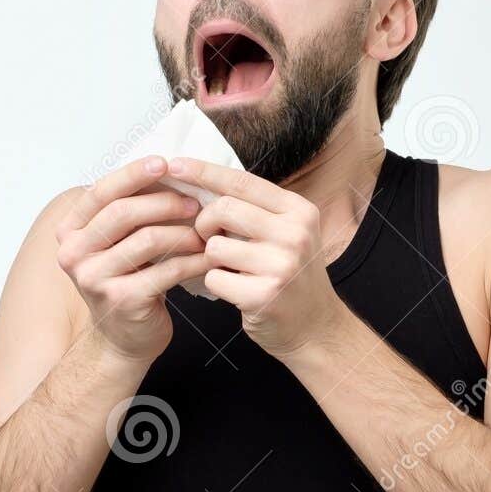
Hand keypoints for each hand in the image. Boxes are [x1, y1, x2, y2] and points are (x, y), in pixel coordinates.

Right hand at [54, 155, 212, 362]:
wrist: (123, 338)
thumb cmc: (126, 282)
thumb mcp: (117, 244)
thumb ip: (128, 211)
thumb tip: (166, 169)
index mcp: (70, 232)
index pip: (100, 192)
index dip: (133, 174)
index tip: (164, 163)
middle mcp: (73, 254)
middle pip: (123, 212)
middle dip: (165, 202)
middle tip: (196, 203)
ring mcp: (94, 279)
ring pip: (147, 239)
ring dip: (183, 232)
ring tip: (205, 232)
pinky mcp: (122, 300)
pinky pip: (166, 270)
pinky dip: (193, 260)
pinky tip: (209, 257)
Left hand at [167, 157, 350, 358]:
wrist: (315, 326)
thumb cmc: (291, 275)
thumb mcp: (288, 233)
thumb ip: (255, 210)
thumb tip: (203, 185)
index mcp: (298, 210)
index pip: (241, 181)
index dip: (203, 171)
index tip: (174, 165)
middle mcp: (294, 233)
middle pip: (223, 209)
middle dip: (204, 223)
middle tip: (210, 238)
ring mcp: (280, 265)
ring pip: (214, 246)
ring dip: (211, 259)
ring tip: (232, 268)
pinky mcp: (263, 295)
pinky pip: (214, 278)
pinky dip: (216, 284)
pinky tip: (235, 290)